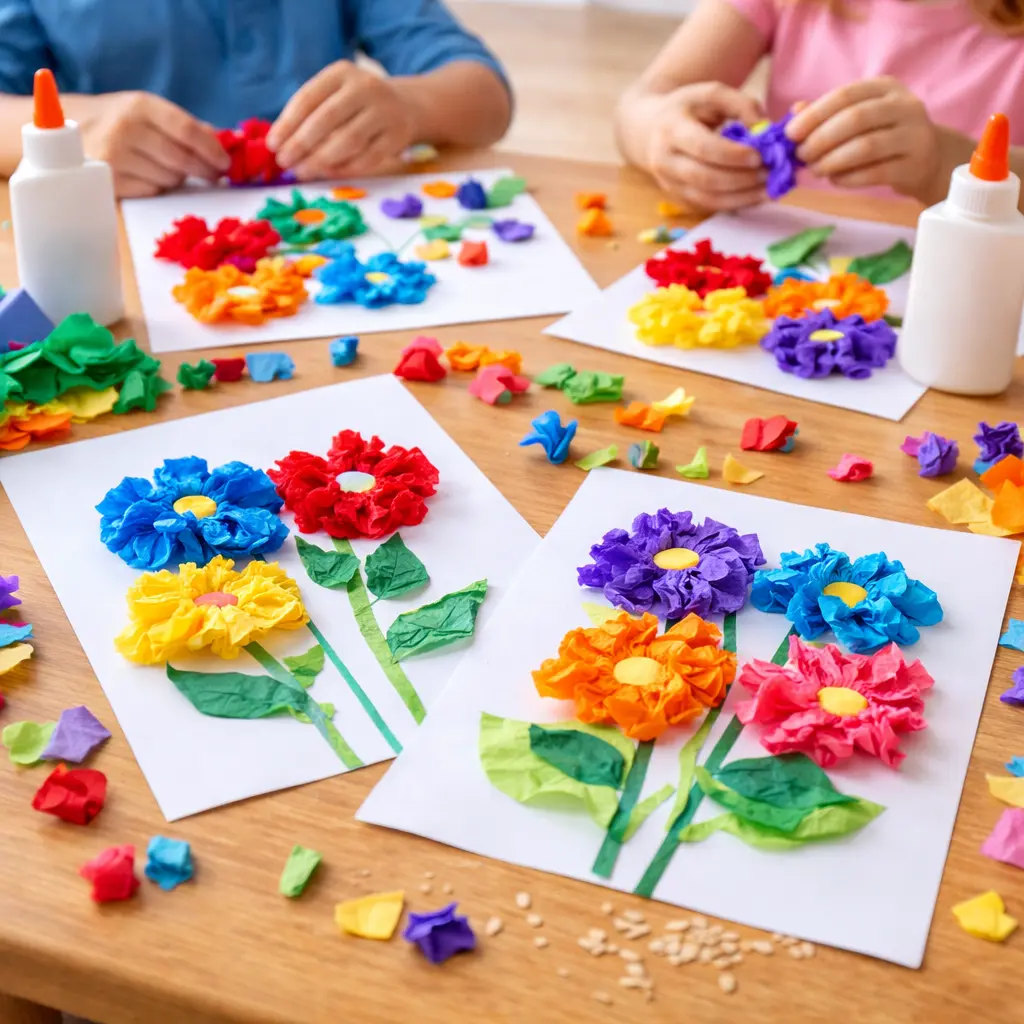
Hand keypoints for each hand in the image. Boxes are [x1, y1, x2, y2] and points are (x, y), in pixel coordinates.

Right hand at [82, 92, 228, 197]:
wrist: (71, 131)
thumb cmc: (122, 122)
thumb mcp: (150, 112)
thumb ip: (187, 126)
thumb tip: (228, 141)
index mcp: (141, 106)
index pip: (187, 130)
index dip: (212, 149)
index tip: (226, 163)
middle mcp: (126, 129)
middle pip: (181, 159)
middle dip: (204, 170)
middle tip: (215, 176)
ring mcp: (115, 156)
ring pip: (169, 178)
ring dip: (179, 179)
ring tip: (172, 169)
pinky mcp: (109, 181)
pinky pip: (152, 191)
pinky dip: (160, 187)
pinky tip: (151, 177)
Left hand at [267, 62, 416, 179]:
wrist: (405, 106)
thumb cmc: (356, 105)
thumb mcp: (334, 95)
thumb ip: (310, 114)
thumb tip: (280, 144)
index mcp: (341, 73)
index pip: (309, 98)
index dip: (288, 123)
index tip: (273, 145)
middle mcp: (365, 87)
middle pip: (327, 119)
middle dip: (301, 144)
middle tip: (285, 162)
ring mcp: (384, 112)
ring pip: (348, 141)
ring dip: (321, 160)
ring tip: (302, 171)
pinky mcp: (397, 136)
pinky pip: (367, 158)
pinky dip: (344, 168)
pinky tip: (327, 173)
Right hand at [632, 82, 767, 211]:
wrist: (649, 130)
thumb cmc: (686, 108)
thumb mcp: (711, 94)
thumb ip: (741, 105)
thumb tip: (765, 129)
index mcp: (671, 129)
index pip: (703, 148)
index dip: (733, 155)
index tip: (760, 155)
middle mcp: (665, 161)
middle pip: (705, 178)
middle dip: (741, 179)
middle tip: (770, 173)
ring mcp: (669, 184)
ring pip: (707, 199)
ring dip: (742, 197)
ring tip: (769, 189)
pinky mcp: (678, 198)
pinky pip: (709, 206)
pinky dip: (736, 204)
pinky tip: (756, 196)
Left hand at [786, 77, 940, 199]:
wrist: (928, 158)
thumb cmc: (883, 135)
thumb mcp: (859, 117)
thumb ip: (827, 114)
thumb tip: (795, 112)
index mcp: (885, 88)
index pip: (845, 95)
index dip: (814, 114)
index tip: (790, 134)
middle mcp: (904, 106)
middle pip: (855, 119)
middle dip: (821, 139)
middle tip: (801, 156)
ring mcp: (914, 135)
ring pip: (866, 146)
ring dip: (833, 161)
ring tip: (816, 170)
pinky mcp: (914, 164)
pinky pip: (875, 173)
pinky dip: (848, 178)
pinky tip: (835, 180)